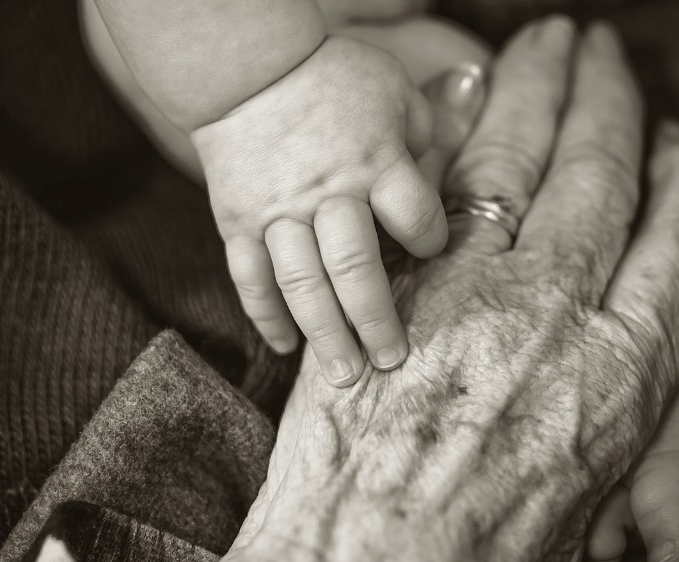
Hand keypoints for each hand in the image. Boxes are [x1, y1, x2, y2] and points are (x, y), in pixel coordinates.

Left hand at [143, 17, 678, 561]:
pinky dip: (454, 132)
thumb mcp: (588, 506)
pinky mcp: (392, 293)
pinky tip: (465, 94)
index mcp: (633, 377)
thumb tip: (603, 372)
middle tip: (609, 51)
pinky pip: (434, 191)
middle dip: (611, 99)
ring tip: (552, 41)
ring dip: (539, 88)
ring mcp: (472, 296)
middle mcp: (563, 317)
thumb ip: (602, 416)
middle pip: (605, 175)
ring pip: (522, 160)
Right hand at [196, 36, 444, 384]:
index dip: (429, 241)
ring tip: (344, 378)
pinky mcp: (238, 223)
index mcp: (375, 162)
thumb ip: (424, 141)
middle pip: (355, 268)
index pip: (414, 219)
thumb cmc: (333, 78)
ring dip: (325, 335)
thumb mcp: (395, 92)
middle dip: (376, 321)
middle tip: (392, 362)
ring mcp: (277, 214)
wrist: (246, 67)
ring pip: (302, 285)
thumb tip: (441, 186)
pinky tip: (286, 348)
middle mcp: (327, 194)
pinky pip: (250, 279)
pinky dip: (266, 317)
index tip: (431, 251)